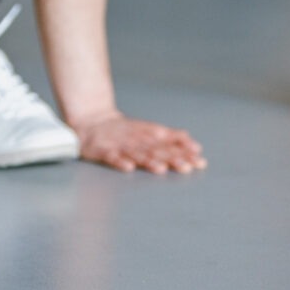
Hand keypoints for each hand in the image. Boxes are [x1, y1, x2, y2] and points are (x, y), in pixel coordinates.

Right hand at [75, 113, 206, 173]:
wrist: (91, 121)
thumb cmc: (123, 131)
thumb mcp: (148, 130)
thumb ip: (171, 137)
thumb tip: (194, 144)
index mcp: (147, 134)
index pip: (168, 142)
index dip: (183, 150)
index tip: (198, 157)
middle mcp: (136, 139)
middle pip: (155, 149)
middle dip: (171, 158)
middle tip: (187, 166)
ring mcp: (120, 145)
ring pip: (136, 154)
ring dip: (148, 161)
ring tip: (160, 168)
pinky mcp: (103, 151)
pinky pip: (112, 157)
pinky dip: (120, 162)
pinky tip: (128, 167)